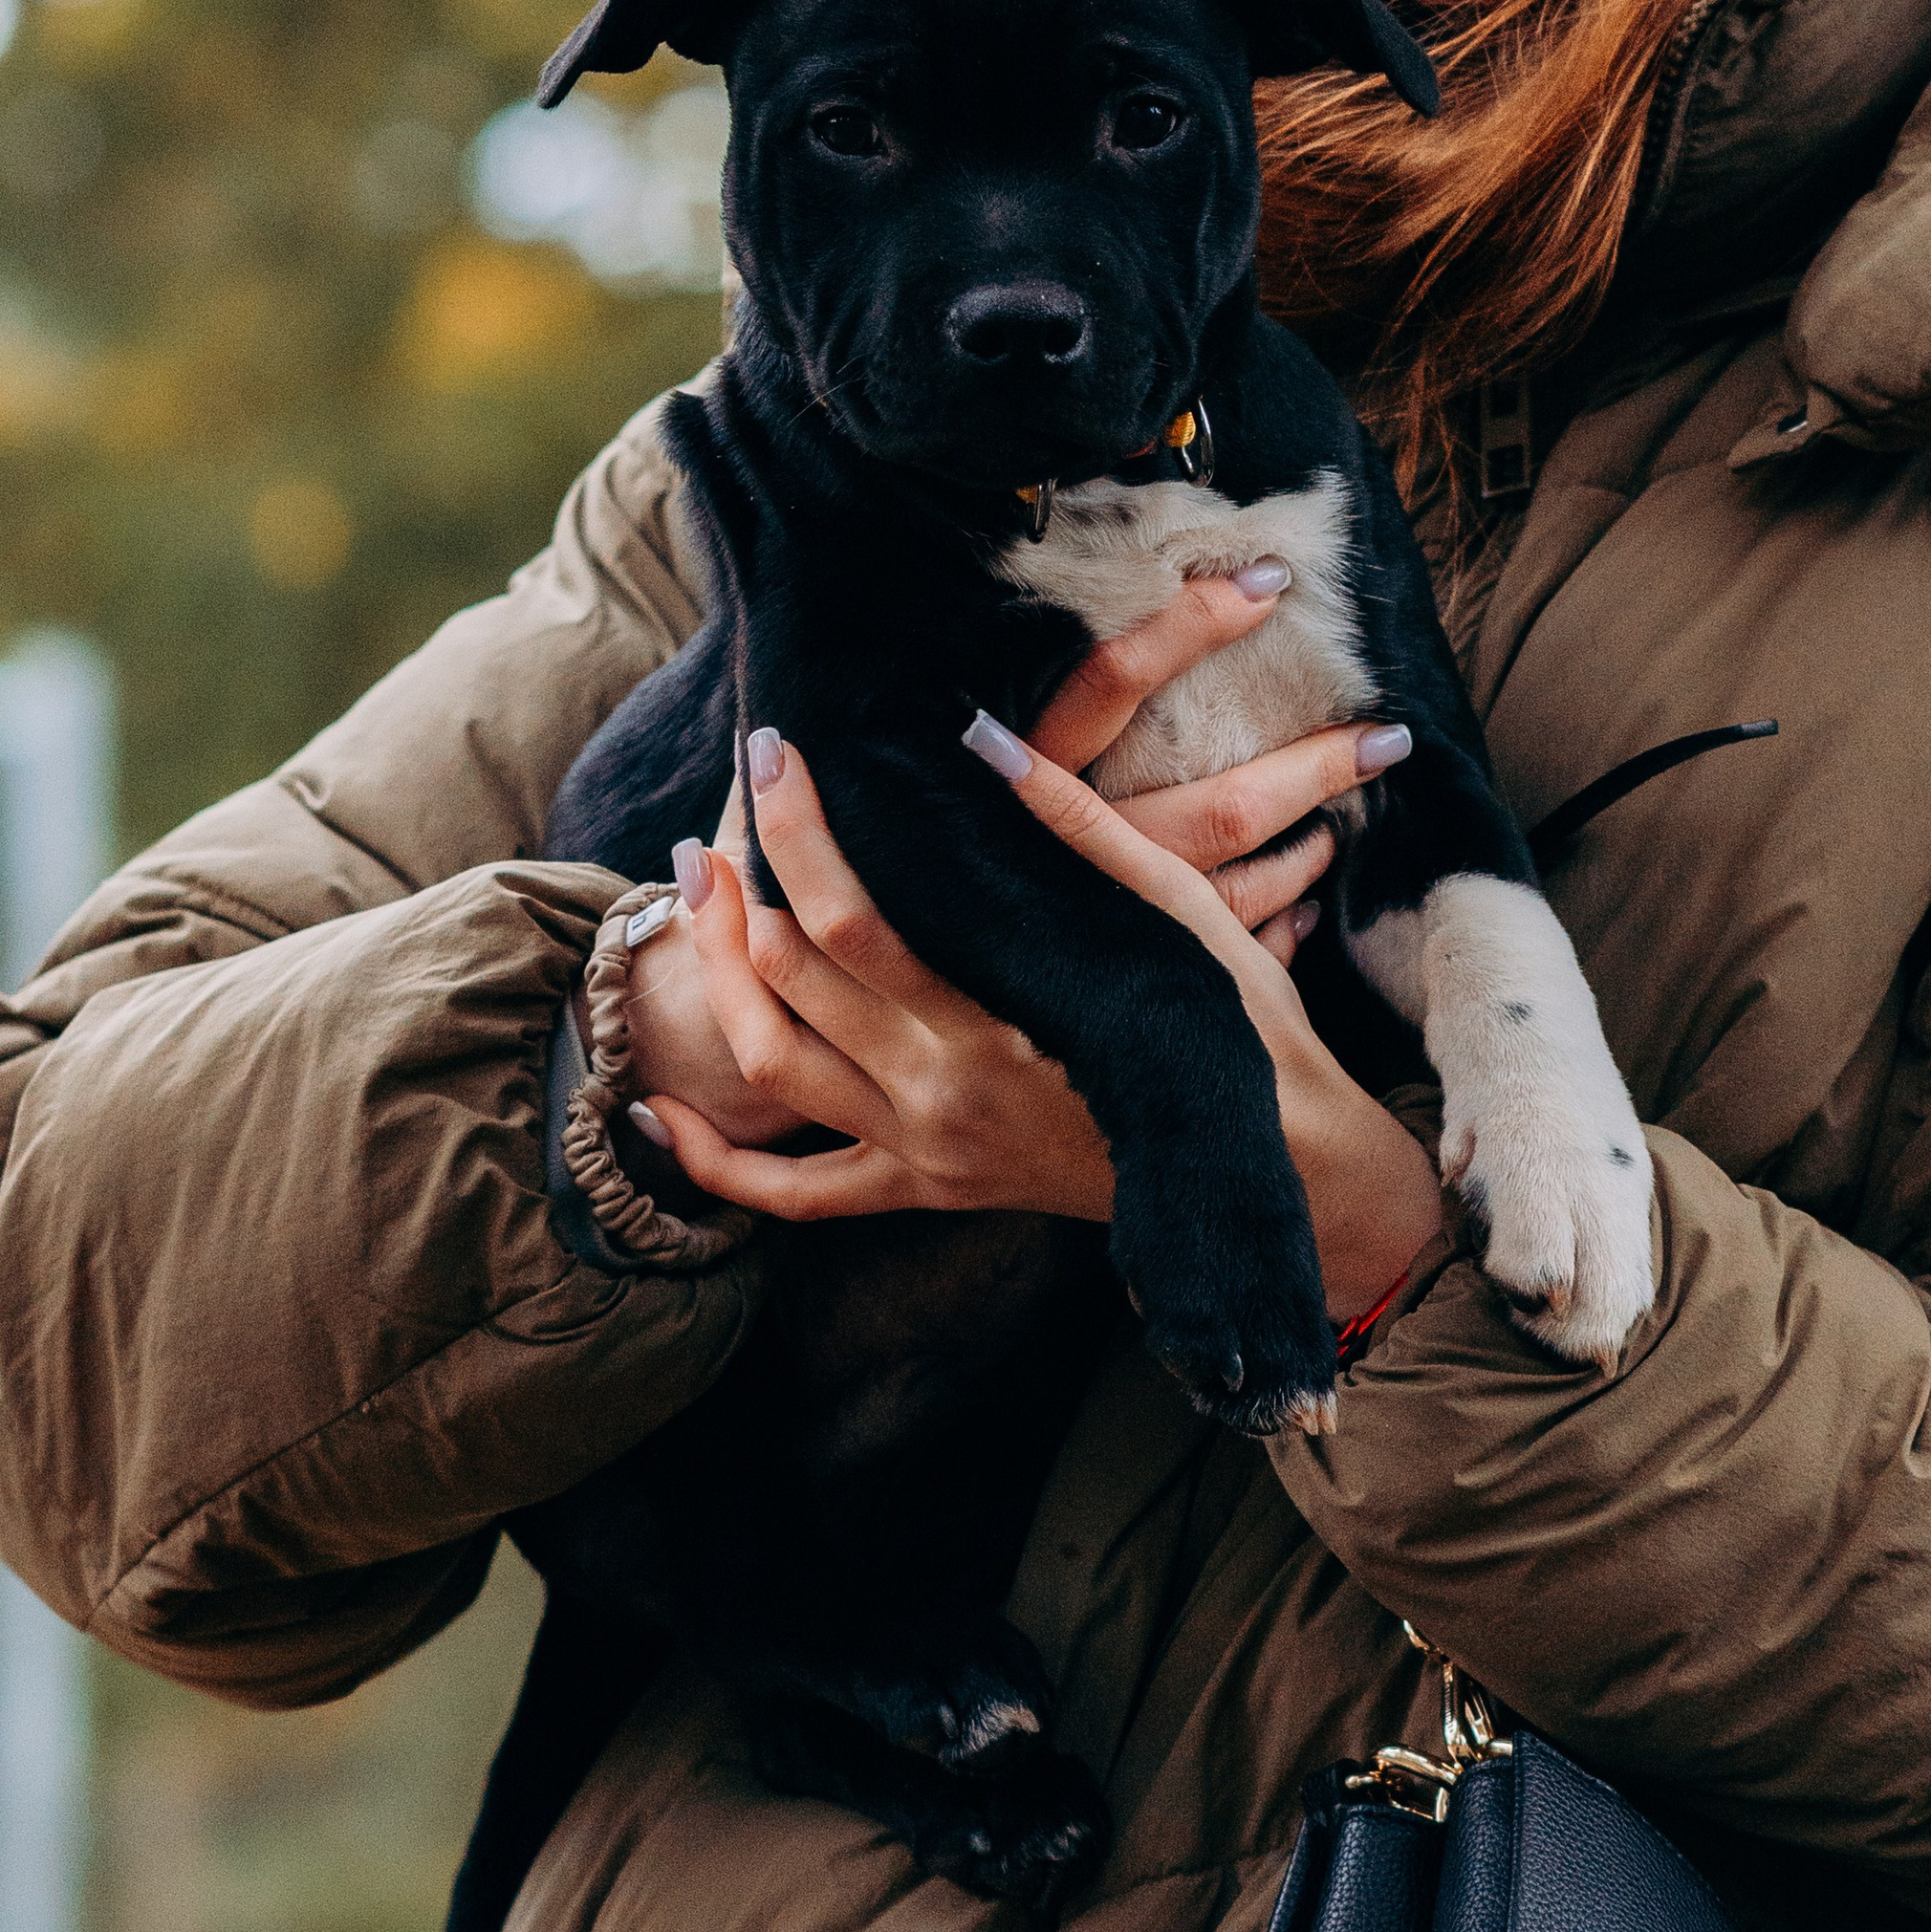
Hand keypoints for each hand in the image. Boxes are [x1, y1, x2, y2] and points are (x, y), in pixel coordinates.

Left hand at [620, 568, 1344, 1144]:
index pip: (849, 918)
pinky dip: (716, 1164)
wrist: (1274, 1177)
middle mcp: (941, 1099)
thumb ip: (1070, 825)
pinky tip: (656, 1112)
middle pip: (787, 980)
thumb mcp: (1173, 913)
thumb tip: (979, 736)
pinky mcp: (928, 1190)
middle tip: (727, 802)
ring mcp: (926, 1154)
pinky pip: (798, 1195)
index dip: (797, 828)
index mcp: (993, 1027)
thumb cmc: (1235, 1030)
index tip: (778, 752)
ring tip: (699, 892)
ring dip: (713, 977)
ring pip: (771, 1067)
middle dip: (740, 879)